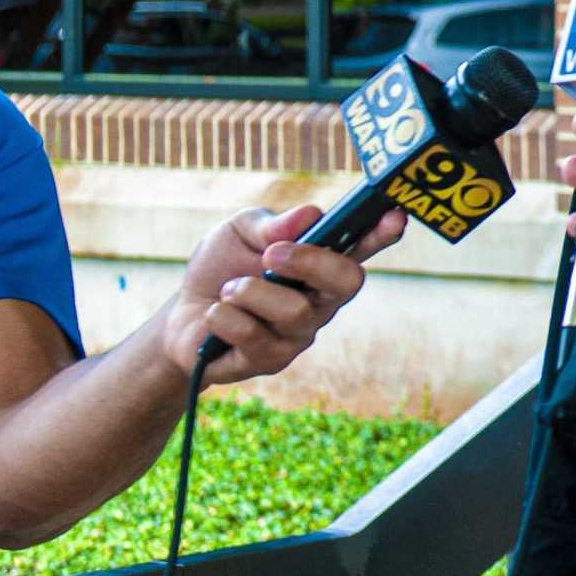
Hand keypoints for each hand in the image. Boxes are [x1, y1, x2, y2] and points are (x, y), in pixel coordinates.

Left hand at [162, 204, 407, 382]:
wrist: (181, 316)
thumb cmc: (221, 266)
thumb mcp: (240, 231)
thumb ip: (273, 223)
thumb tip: (309, 215)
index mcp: (320, 262)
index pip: (361, 247)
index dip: (382, 233)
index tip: (394, 215)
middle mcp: (320, 300)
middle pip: (347, 282)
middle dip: (311, 262)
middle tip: (270, 255)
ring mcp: (299, 333)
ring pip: (294, 312)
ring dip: (251, 292)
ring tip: (227, 289)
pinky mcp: (270, 360)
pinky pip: (255, 337)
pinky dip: (225, 317)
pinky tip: (215, 315)